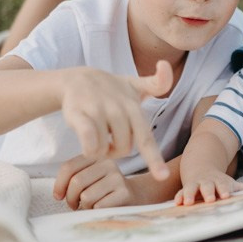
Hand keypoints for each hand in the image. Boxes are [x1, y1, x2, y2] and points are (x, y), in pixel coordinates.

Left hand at [54, 154, 134, 209]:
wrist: (135, 196)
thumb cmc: (104, 189)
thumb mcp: (90, 177)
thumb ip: (73, 177)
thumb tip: (58, 194)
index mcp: (96, 156)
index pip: (68, 167)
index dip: (59, 185)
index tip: (58, 196)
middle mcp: (108, 163)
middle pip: (76, 182)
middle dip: (70, 198)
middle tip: (74, 205)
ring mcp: (117, 178)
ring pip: (86, 196)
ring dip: (84, 207)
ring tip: (91, 206)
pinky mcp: (124, 193)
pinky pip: (98, 207)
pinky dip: (95, 212)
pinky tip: (102, 209)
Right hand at [59, 61, 173, 179]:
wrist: (76, 78)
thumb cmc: (111, 89)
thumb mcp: (135, 85)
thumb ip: (156, 83)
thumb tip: (166, 65)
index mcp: (133, 107)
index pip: (146, 138)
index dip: (155, 159)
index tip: (162, 176)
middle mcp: (118, 109)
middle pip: (124, 150)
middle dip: (117, 151)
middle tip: (109, 141)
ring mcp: (98, 110)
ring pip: (103, 150)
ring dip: (100, 151)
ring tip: (98, 138)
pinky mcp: (78, 114)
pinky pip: (88, 142)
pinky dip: (88, 149)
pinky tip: (87, 144)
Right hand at [175, 171, 240, 205]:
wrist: (201, 167)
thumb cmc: (219, 181)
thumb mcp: (231, 183)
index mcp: (220, 182)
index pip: (223, 185)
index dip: (224, 190)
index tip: (226, 195)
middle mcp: (207, 183)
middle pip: (208, 187)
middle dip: (208, 192)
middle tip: (210, 199)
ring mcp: (196, 185)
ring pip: (192, 189)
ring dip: (191, 195)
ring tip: (189, 202)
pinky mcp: (186, 189)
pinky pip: (181, 193)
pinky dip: (179, 197)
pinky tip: (178, 203)